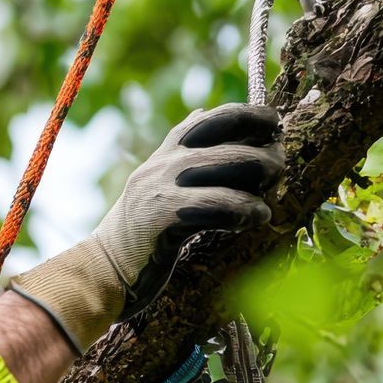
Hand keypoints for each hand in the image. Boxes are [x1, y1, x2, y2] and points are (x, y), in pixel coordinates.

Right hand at [7, 103, 281, 352]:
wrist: (103, 271)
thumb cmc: (142, 233)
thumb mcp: (158, 182)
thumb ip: (182, 152)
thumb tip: (203, 111)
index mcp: (166, 152)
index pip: (214, 117)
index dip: (251, 115)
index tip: (275, 125)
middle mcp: (164, 163)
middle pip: (229, 139)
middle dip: (264, 152)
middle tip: (279, 170)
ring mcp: (162, 188)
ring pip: (227, 167)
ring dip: (259, 179)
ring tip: (268, 202)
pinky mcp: (164, 217)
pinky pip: (218, 205)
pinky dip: (245, 210)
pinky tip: (256, 219)